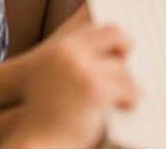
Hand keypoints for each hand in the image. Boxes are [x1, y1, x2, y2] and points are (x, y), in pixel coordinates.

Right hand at [15, 24, 136, 148]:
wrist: (35, 142)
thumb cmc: (47, 118)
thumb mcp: (55, 79)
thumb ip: (78, 61)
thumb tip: (119, 53)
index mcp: (60, 47)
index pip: (95, 28)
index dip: (111, 39)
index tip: (123, 47)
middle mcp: (70, 51)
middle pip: (114, 34)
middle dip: (125, 47)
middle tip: (129, 63)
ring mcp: (82, 68)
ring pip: (123, 67)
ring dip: (128, 84)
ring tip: (126, 96)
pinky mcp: (95, 89)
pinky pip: (127, 88)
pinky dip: (130, 99)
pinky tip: (126, 106)